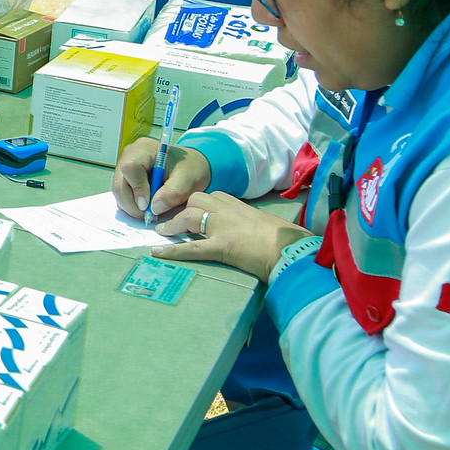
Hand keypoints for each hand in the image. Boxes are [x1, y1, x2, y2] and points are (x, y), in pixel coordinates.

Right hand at [112, 137, 208, 220]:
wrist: (189, 168)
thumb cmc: (189, 168)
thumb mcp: (189, 180)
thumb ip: (173, 193)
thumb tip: (154, 208)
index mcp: (144, 149)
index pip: (130, 168)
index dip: (137, 189)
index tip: (149, 206)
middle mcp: (130, 156)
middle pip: (120, 183)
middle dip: (132, 204)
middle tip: (149, 216)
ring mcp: (125, 167)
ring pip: (119, 192)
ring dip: (132, 206)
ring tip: (151, 212)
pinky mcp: (126, 179)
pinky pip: (123, 195)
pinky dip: (133, 205)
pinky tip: (147, 207)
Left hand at [153, 191, 311, 283]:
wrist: (292, 251)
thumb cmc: (287, 240)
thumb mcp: (267, 224)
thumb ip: (253, 224)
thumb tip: (252, 232)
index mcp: (240, 206)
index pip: (213, 196)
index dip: (198, 203)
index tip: (190, 210)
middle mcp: (228, 211)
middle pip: (196, 200)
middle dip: (182, 209)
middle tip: (171, 221)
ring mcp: (223, 228)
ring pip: (190, 217)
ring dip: (173, 224)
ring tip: (161, 232)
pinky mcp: (222, 247)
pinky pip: (191, 247)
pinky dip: (172, 251)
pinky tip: (157, 253)